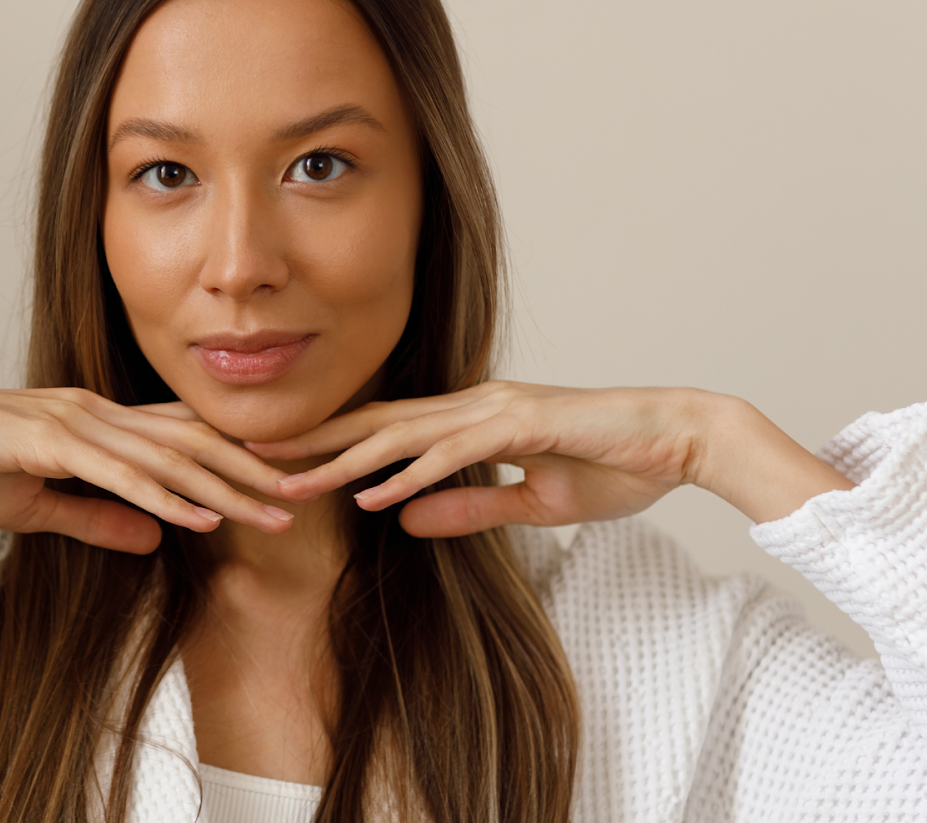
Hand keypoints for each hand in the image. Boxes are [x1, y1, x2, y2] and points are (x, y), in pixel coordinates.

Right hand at [0, 386, 293, 552]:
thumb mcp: (38, 502)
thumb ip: (98, 518)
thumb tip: (157, 540)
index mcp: (99, 423)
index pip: (184, 440)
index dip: (238, 459)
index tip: (287, 484)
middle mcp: (98, 414)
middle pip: (194, 444)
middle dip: (255, 472)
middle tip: (311, 496)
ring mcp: (76, 424)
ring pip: (169, 459)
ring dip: (226, 488)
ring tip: (277, 513)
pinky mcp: (48, 444)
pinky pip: (120, 475)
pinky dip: (166, 496)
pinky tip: (202, 516)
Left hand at [250, 382, 853, 535]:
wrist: (679, 441)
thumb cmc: (613, 465)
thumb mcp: (530, 502)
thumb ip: (467, 508)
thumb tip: (400, 520)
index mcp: (469, 419)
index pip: (383, 432)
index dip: (327, 443)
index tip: (274, 460)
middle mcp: (471, 406)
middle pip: (372, 424)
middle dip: (309, 442)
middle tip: (246, 457)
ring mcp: (494, 411)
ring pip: (399, 435)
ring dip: (341, 461)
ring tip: (289, 483)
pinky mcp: (522, 426)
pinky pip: (454, 454)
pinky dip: (409, 474)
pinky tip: (369, 495)